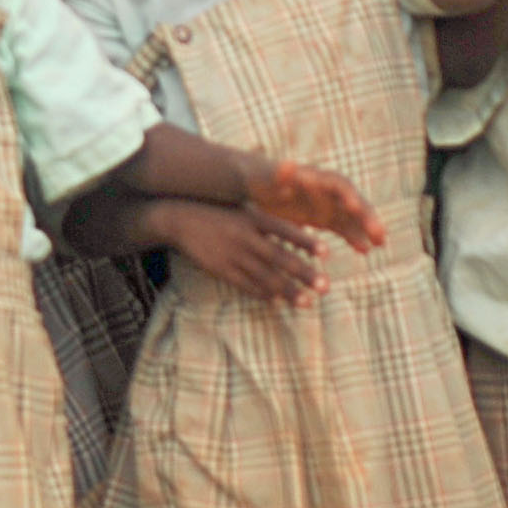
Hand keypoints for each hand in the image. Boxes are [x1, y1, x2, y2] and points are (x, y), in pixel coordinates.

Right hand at [159, 201, 328, 306]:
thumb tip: (302, 219)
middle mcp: (245, 237)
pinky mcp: (221, 270)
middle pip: (279, 258)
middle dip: (303, 274)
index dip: (306, 241)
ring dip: (288, 291)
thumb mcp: (244, 205)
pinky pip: (245, 285)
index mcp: (253, 217)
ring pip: (265, 277)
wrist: (180, 218)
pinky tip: (278, 301)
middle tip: (325, 286)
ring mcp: (232, 256)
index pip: (285, 230)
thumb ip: (271, 215)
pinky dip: (263, 294)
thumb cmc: (219, 209)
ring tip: (307, 302)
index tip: (327, 253)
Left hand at [243, 157, 384, 252]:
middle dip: (367, 216)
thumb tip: (288, 165)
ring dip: (367, 228)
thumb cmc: (257, 181)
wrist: (252, 184)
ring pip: (353, 216)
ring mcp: (327, 203)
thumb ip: (278, 176)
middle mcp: (326, 190)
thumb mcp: (265, 178)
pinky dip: (355, 236)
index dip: (350, 197)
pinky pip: (344, 227)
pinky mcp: (324, 216)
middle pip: (353, 201)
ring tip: (381, 243)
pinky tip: (366, 250)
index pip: (339, 186)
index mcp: (314, 178)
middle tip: (380, 234)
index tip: (356, 209)